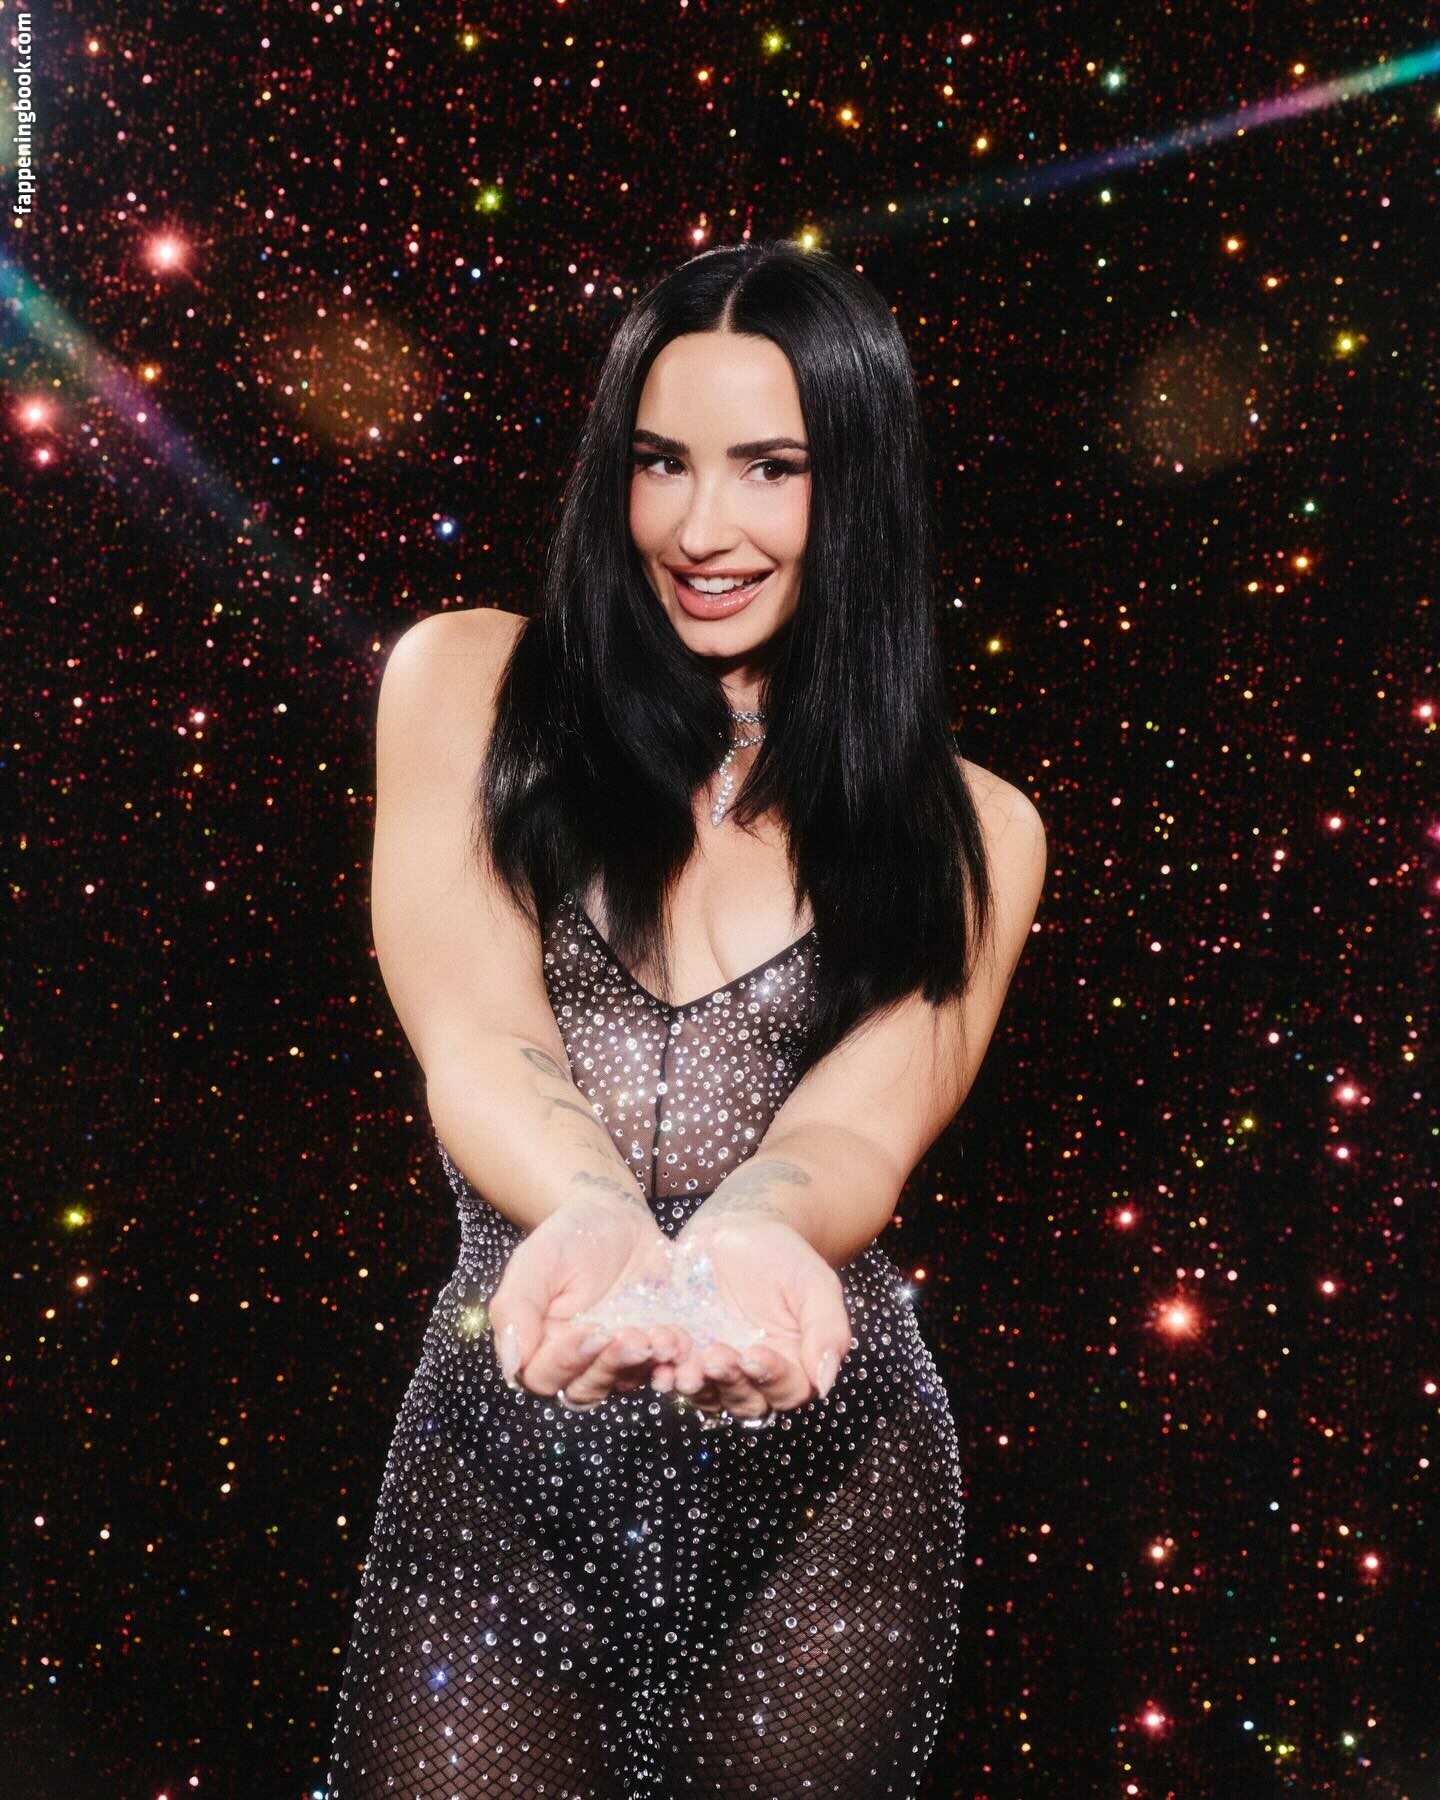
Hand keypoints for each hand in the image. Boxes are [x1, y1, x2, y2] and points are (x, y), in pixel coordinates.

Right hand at [487, 1197, 692, 1403]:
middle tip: (634, 1335)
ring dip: (645, 1364)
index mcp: (540, 1346)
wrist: (614, 1217)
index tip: (590, 1329)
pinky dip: (673, 1360)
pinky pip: (662, 1367)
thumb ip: (516, 1309)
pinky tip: (681, 1339)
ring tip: (663, 1335)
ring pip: (626, 1381)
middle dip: (612, 1364)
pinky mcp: (651, 1350)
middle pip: (587, 1387)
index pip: (545, 1375)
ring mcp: (617, 1360)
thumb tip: (511, 1365)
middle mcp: (577, 1362)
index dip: (567, 1360)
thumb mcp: (535, 1261)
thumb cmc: (568, 1237)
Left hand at [653, 1215, 851, 1420]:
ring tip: (683, 1368)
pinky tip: (658, 1362)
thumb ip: (827, 1329)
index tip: (755, 1354)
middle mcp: (754, 1378)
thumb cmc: (783, 1255)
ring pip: (706, 1394)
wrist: (738, 1229)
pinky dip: (665, 1371)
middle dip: (728, 1381)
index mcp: (794, 1365)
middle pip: (744, 1399)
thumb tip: (827, 1381)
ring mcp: (715, 1370)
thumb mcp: (814, 1283)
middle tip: (715, 1356)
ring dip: (695, 1384)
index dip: (772, 1377)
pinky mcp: (682, 1356)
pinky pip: (673, 1373)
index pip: (788, 1388)